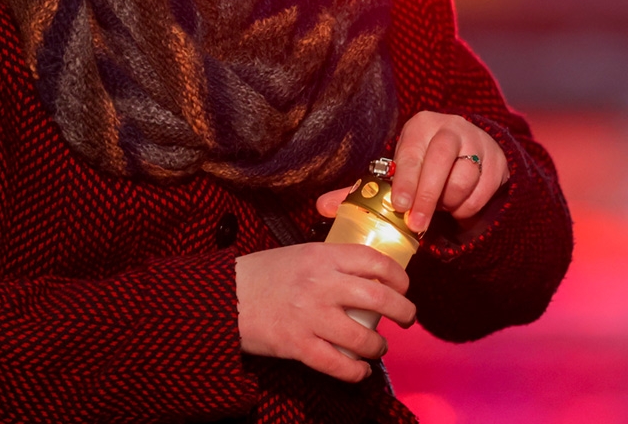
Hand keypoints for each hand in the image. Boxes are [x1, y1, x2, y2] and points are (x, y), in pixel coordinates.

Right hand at [235, 243, 415, 382]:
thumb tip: (364, 273)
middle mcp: (321, 284)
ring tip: (380, 347)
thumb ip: (330, 261)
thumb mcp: (299, 254)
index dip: (399, 276)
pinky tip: (360, 371)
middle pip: (380, 299)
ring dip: (379, 347)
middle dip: (404, 312)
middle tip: (407, 318)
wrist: (220, 297)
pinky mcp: (298, 346)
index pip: (375, 261)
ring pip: (364, 338)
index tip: (404, 286)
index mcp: (322, 256)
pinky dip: (355, 372)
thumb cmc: (260, 275)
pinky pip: (338, 365)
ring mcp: (310, 317)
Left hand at [317, 112, 507, 235]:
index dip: (406, 181)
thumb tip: (322, 206)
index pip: (412, 152)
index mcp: (420, 125)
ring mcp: (478, 141)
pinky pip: (483, 190)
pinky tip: (458, 206)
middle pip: (440, 161)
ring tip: (440, 206)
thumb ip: (363, 189)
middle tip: (416, 225)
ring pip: (465, 177)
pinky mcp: (498, 160)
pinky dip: (470, 206)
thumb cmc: (422, 166)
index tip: (400, 207)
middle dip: (428, 197)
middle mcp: (451, 127)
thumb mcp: (396, 173)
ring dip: (450, 201)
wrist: (468, 154)